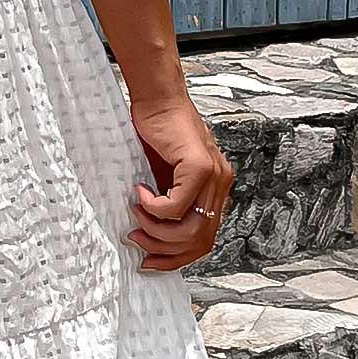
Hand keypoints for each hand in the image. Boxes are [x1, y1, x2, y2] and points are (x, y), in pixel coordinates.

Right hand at [127, 93, 234, 272]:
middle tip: (137, 238)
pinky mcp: (200, 167)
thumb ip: (167, 202)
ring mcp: (215, 177)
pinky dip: (153, 207)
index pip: (204, 241)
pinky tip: (140, 192)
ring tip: (137, 213)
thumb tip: (150, 235)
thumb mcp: (162, 176)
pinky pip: (176, 206)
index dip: (175, 258)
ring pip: (190, 229)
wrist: (157, 98)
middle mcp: (221, 185)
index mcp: (215, 191)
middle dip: (164, 250)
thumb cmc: (156, 132)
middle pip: (200, 242)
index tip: (149, 260)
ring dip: (156, 230)